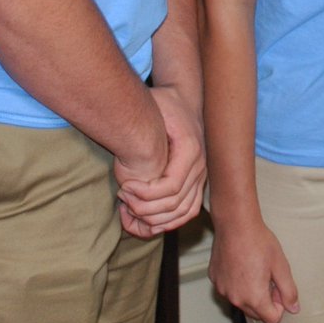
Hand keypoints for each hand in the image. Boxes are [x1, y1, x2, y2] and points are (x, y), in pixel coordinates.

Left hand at [115, 84, 204, 235]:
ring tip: (131, 209)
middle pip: (175, 204)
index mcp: (191, 150)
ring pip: (183, 212)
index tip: (123, 187)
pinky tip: (145, 218)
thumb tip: (131, 147)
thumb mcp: (153, 106)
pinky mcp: (197, 183)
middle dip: (144, 208)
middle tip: (122, 198)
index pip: (171, 187)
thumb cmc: (164, 103)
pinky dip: (168, 221)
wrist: (183, 101)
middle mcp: (200, 167)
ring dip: (155, 219)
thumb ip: (143, 123)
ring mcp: (201, 176)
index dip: (144, 194)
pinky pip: (188, 211)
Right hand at [207, 215, 299, 322]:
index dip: (280, 305)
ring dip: (250, 293)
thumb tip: (294, 308)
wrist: (235, 224)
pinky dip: (237, 284)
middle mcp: (236, 299)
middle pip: (256, 314)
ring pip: (242, 302)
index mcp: (254, 298)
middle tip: (269, 277)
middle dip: (265, 301)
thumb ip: (289, 291)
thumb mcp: (281, 266)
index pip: (272, 319)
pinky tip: (242, 265)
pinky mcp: (215, 280)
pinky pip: (229, 290)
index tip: (278, 287)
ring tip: (255, 269)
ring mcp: (223, 290)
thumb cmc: (259, 242)